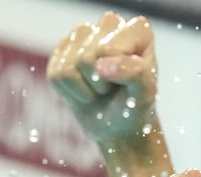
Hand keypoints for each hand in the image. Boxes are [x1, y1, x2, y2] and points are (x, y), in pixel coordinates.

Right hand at [47, 11, 158, 146]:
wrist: (117, 127)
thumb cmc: (134, 106)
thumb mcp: (144, 94)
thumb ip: (134, 73)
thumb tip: (100, 65)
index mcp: (137, 29)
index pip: (108, 49)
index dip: (115, 74)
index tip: (129, 83)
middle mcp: (109, 24)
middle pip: (86, 57)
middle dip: (98, 82)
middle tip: (113, 87)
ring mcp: (83, 36)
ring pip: (69, 64)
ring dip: (85, 87)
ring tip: (100, 88)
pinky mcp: (62, 51)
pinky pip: (56, 74)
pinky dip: (70, 92)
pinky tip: (85, 90)